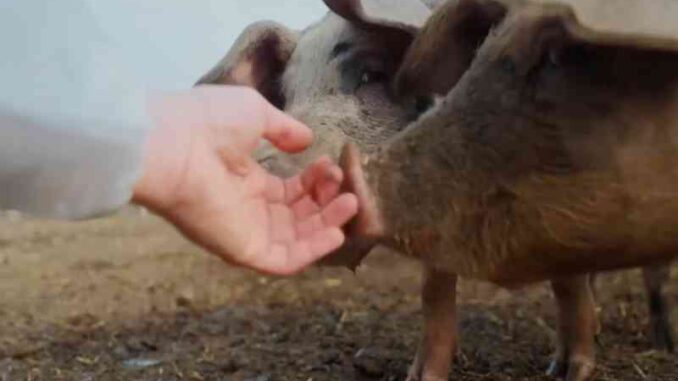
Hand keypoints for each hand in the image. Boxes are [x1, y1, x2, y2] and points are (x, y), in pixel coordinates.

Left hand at [133, 86, 357, 274]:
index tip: (331, 163)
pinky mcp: (243, 250)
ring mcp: (245, 231)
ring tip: (350, 203)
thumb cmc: (207, 123)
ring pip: (297, 239)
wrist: (170, 142)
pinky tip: (336, 231)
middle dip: (326, 201)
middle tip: (344, 185)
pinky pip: (284, 261)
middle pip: (299, 216)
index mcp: (246, 180)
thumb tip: (307, 141)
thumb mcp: (255, 114)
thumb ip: (284, 129)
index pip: (291, 190)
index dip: (316, 180)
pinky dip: (312, 251)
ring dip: (327, 224)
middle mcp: (248, 209)